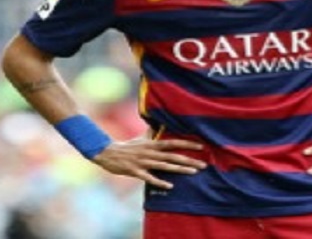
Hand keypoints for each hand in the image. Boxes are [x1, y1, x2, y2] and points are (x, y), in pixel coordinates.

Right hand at [91, 137, 206, 188]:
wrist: (107, 153)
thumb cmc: (127, 146)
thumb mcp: (141, 138)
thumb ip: (152, 133)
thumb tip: (159, 125)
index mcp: (152, 144)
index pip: (173, 143)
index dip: (187, 144)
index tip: (201, 146)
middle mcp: (150, 152)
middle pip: (173, 156)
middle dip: (189, 160)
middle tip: (204, 165)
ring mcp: (143, 162)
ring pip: (165, 166)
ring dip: (180, 170)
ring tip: (193, 172)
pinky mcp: (136, 171)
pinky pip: (150, 178)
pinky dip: (160, 182)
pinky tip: (170, 186)